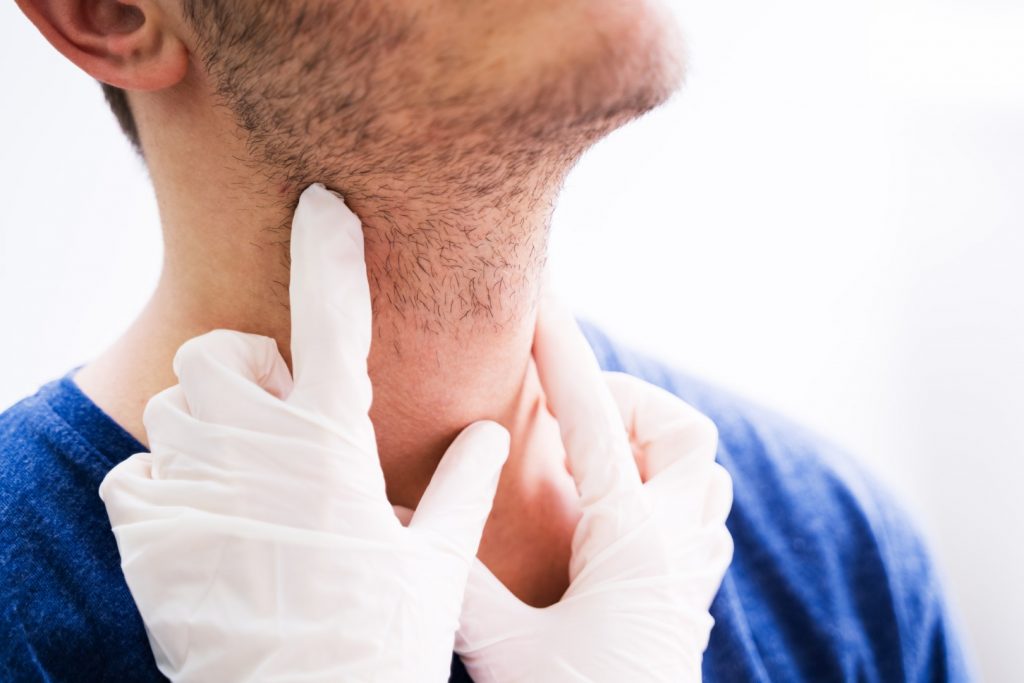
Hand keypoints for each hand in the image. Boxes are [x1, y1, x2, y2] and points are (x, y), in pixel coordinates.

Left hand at [99, 184, 510, 682]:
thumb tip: (497, 431)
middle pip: (217, 353)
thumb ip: (465, 486)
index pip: (334, 324)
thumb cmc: (378, 644)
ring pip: (173, 408)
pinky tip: (208, 528)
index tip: (326, 207)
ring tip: (248, 481)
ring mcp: (192, 489)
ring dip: (208, 429)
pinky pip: (136, 472)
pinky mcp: (143, 531)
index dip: (332, 255)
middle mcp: (256, 454)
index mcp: (335, 450)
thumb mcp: (433, 565)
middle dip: (246, 373)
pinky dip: (166, 487)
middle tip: (281, 422)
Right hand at [454, 297, 733, 681]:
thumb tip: (404, 515)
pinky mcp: (690, 599)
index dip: (561, 351)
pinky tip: (609, 522)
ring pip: (702, 474)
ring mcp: (693, 574)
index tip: (541, 301)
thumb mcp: (500, 644)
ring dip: (649, 451)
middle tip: (566, 429)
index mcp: (630, 541)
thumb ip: (458, 573)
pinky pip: (699, 517)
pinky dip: (663, 494)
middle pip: (684, 431)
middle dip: (627, 406)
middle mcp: (677, 547)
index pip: (592, 418)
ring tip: (586, 470)